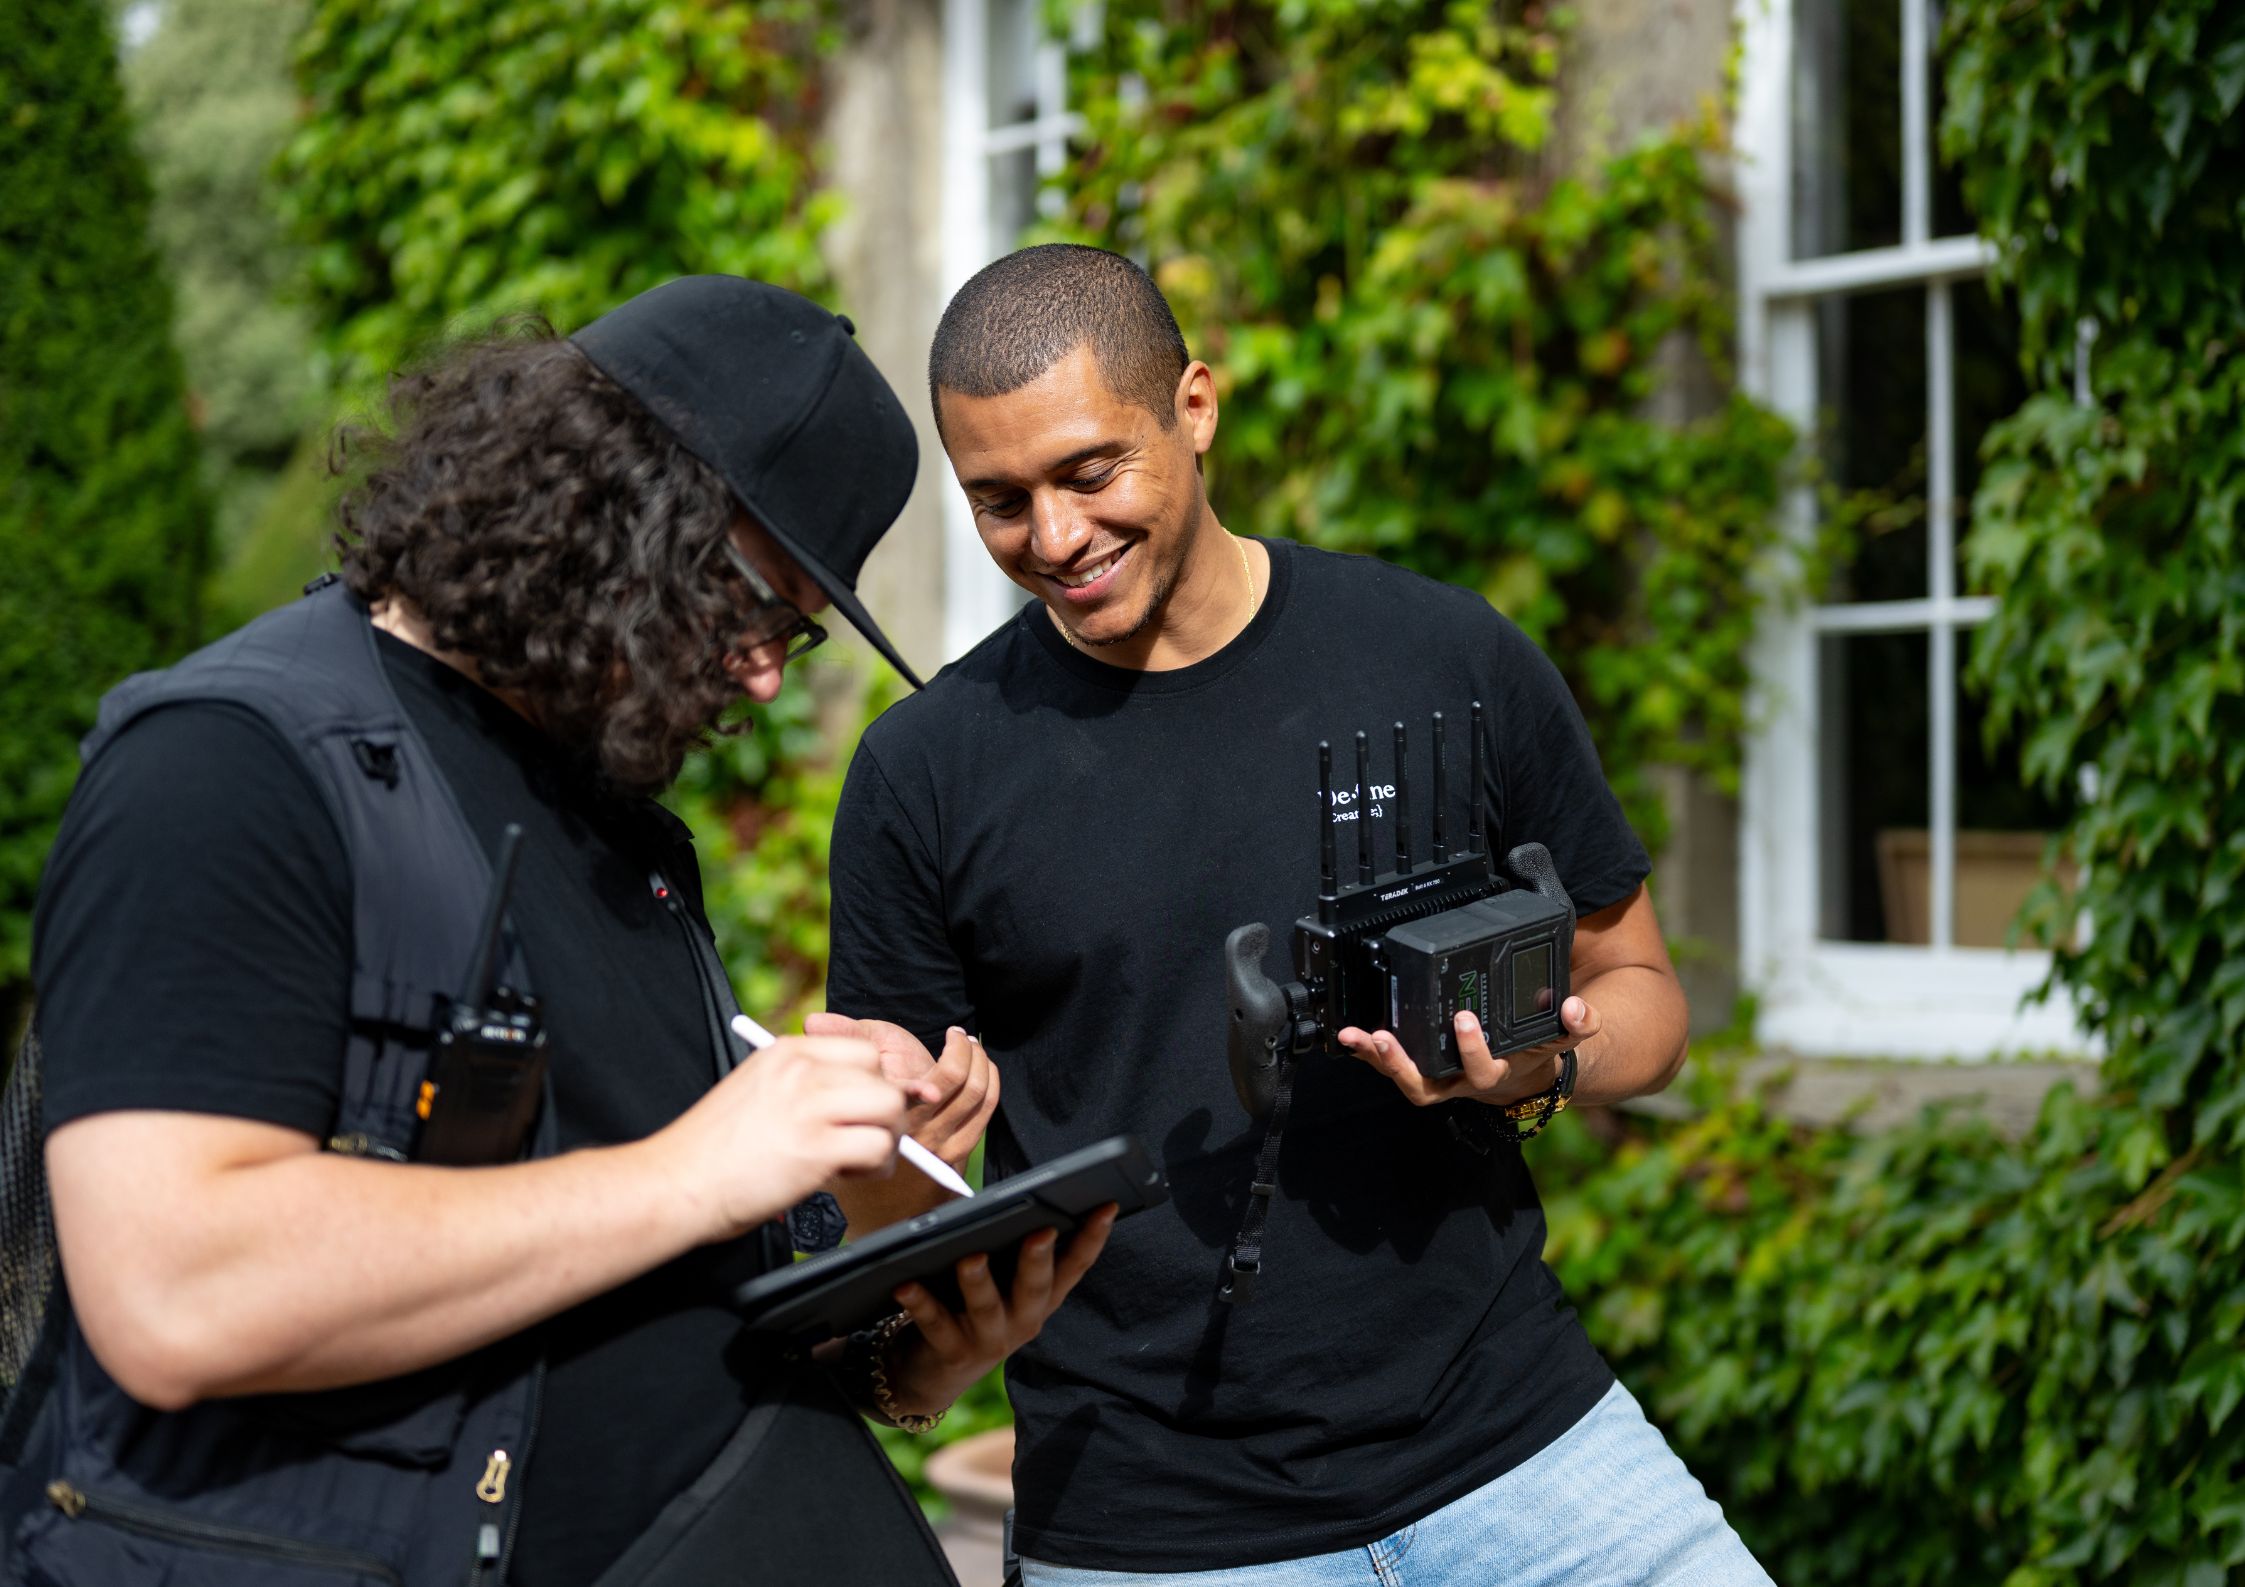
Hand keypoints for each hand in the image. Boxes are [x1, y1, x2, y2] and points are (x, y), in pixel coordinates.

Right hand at [658, 1034, 907, 1239]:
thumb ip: (797, 1085)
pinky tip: (847, 1176)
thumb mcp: (754, 1090)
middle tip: (860, 1141)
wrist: (675, 1183)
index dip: (869, 1085)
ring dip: (884, 1139)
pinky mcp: (816, 1148)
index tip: (855, 1113)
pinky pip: (878, 1147)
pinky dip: (874, 1167)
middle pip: (882, 1078)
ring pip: (889, 1108)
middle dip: (882, 1114)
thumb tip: (850, 1101)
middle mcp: (801, 1071)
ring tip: (856, 1161)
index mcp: (785, 1052)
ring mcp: (809, 1106)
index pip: (862, 1051)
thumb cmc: (709, 1151)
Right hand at [804, 1013, 998, 1171]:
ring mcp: (937, 1144)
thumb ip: (838, 1042)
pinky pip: (985, 1110)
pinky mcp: (957, 1152)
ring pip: (976, 1094)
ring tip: (969, 1046)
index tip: (955, 1037)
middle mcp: (915, 1130)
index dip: (953, 1058)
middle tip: (959, 1036)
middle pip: (960, 1081)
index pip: (926, 1085)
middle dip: (966, 1049)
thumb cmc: (863, 1106)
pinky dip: (991, 1082)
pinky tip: (981, 1067)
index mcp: (888, 1106)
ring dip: (981, 1062)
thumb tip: (812, 1021)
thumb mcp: (847, 1069)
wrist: (876, 1169)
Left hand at [879, 1205, 1117, 1417]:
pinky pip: (935, 1324)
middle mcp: (1023, 1321)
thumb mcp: (1000, 1282)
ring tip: (970, 1256)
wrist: (933, 1376)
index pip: (1074, 1266)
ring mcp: (989, 1340)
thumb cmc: (970, 1308)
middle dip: (1039, 1259)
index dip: (1093, 1238)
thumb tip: (1011, 1199)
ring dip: (979, 1280)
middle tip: (1041, 1230)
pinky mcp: (952, 1353)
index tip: (1107, 1205)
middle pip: (1036, 1287)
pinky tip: (905, 1282)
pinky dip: (920, 1302)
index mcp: (1041, 1298)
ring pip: (986, 1307)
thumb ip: (1010, 1249)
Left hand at [1339, 996, 1598, 1107]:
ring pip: (1403, 1081)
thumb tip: (1577, 1008)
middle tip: (1385, 1038)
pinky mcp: (1420, 1070)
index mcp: (1496, 1075)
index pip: (1482, 1070)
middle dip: (1404, 1066)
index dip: (1472, 1050)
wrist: (1524, 1078)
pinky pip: (1391, 1066)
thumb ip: (1579, 1024)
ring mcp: (1438, 1080)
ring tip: (1355, 1036)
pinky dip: (1368, 1052)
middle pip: (1427, 1088)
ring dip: (1377, 1061)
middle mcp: (1461, 1084)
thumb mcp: (1562, 1039)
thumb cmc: (1537, 1054)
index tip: (1464, 1018)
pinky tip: (1349, 1033)